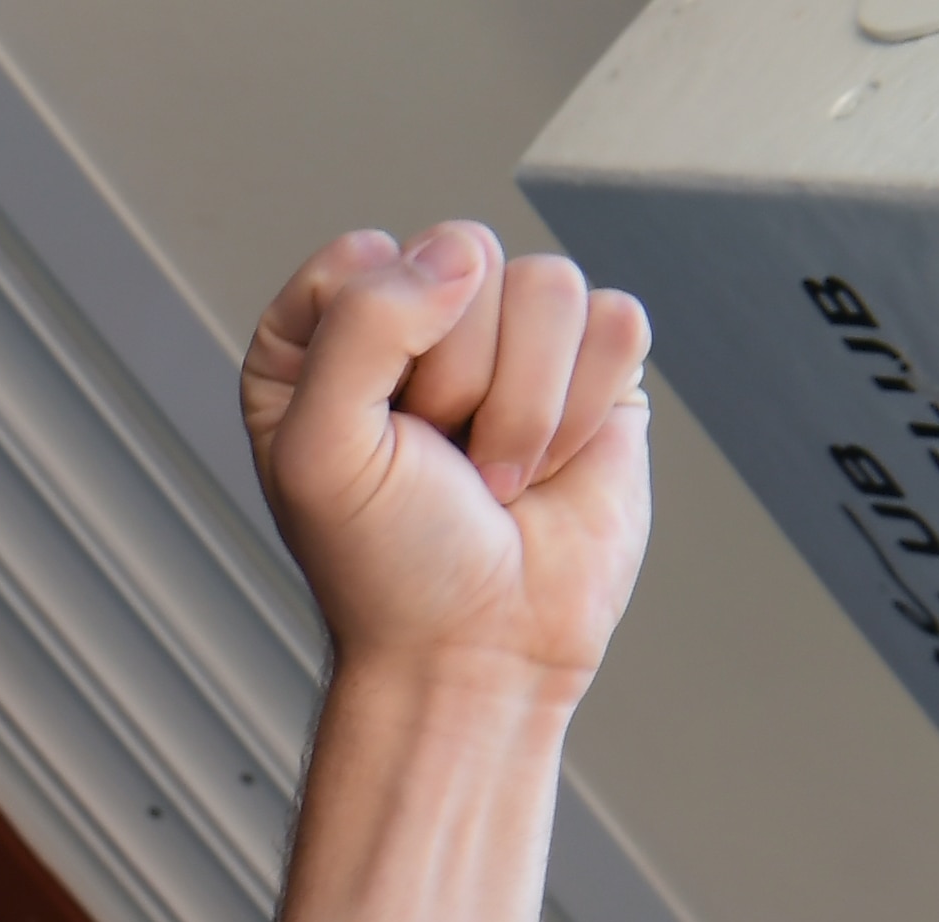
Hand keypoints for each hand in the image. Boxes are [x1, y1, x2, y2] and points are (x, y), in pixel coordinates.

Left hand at [243, 222, 652, 694]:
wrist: (479, 649)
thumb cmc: (386, 563)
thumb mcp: (321, 449)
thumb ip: (361, 325)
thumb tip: (461, 255)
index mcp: (322, 337)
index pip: (362, 256)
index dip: (377, 342)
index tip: (372, 428)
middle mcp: (416, 323)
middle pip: (464, 255)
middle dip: (458, 378)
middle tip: (441, 460)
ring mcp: (510, 341)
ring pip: (549, 284)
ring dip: (524, 403)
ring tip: (495, 473)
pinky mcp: (592, 370)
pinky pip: (617, 321)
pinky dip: (585, 408)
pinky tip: (550, 466)